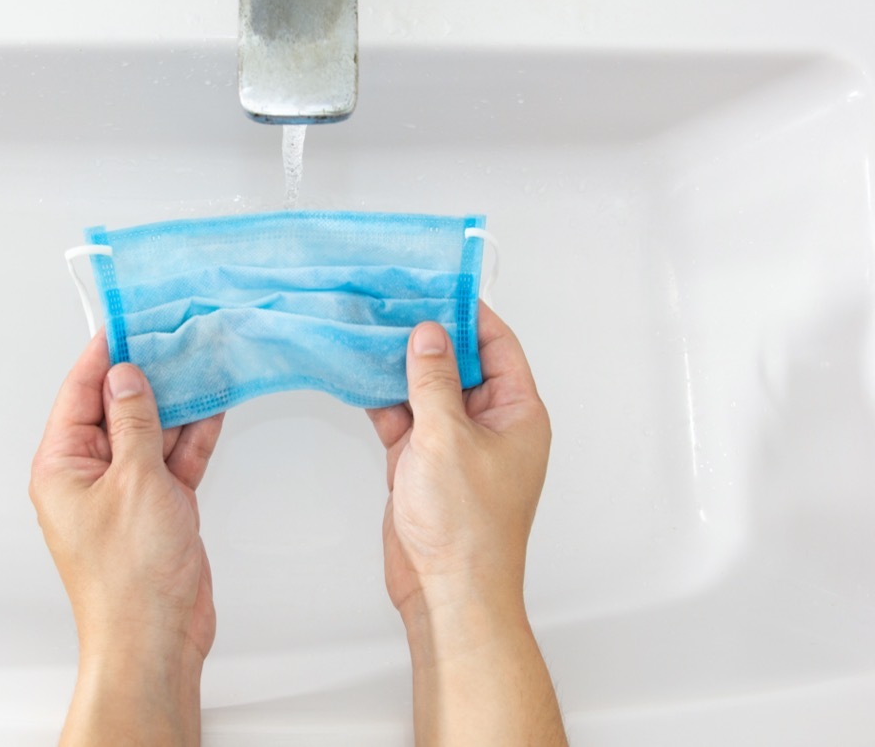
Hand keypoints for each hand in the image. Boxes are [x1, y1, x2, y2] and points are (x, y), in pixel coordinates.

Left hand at [30, 331, 223, 746]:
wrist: (157, 638)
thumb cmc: (130, 576)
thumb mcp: (134, 481)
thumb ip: (135, 422)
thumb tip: (127, 376)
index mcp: (61, 465)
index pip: (81, 392)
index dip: (105, 353)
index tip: (129, 319)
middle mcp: (90, 474)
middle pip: (118, 406)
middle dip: (148, 373)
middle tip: (176, 331)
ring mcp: (127, 490)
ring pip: (152, 429)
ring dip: (178, 400)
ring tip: (202, 356)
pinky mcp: (160, 506)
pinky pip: (175, 457)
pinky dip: (195, 434)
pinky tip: (215, 403)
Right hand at [368, 304, 565, 745]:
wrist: (447, 591)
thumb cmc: (467, 528)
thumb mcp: (448, 438)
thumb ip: (432, 381)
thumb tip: (428, 334)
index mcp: (518, 413)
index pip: (497, 346)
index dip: (468, 313)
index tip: (437, 284)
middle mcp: (490, 424)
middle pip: (458, 363)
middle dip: (426, 335)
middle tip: (392, 301)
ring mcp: (455, 443)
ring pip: (426, 388)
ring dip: (399, 365)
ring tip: (369, 328)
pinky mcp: (423, 462)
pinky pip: (404, 417)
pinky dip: (383, 398)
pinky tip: (359, 374)